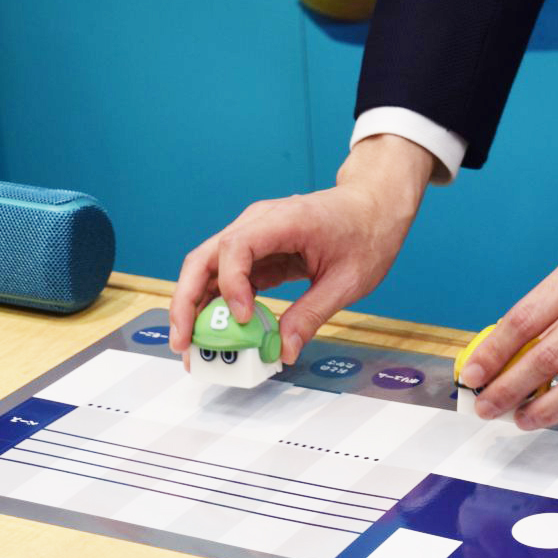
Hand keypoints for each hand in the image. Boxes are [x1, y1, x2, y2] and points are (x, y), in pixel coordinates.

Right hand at [169, 135, 433, 365]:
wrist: (374, 207)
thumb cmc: (366, 234)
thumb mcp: (348, 281)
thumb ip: (311, 315)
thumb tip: (283, 351)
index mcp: (283, 220)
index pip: (236, 247)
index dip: (232, 284)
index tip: (244, 318)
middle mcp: (257, 223)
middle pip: (204, 258)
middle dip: (187, 302)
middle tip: (183, 343)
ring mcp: (253, 236)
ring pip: (208, 269)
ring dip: (195, 307)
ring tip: (191, 347)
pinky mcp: (257, 252)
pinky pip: (228, 278)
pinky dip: (218, 305)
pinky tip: (217, 334)